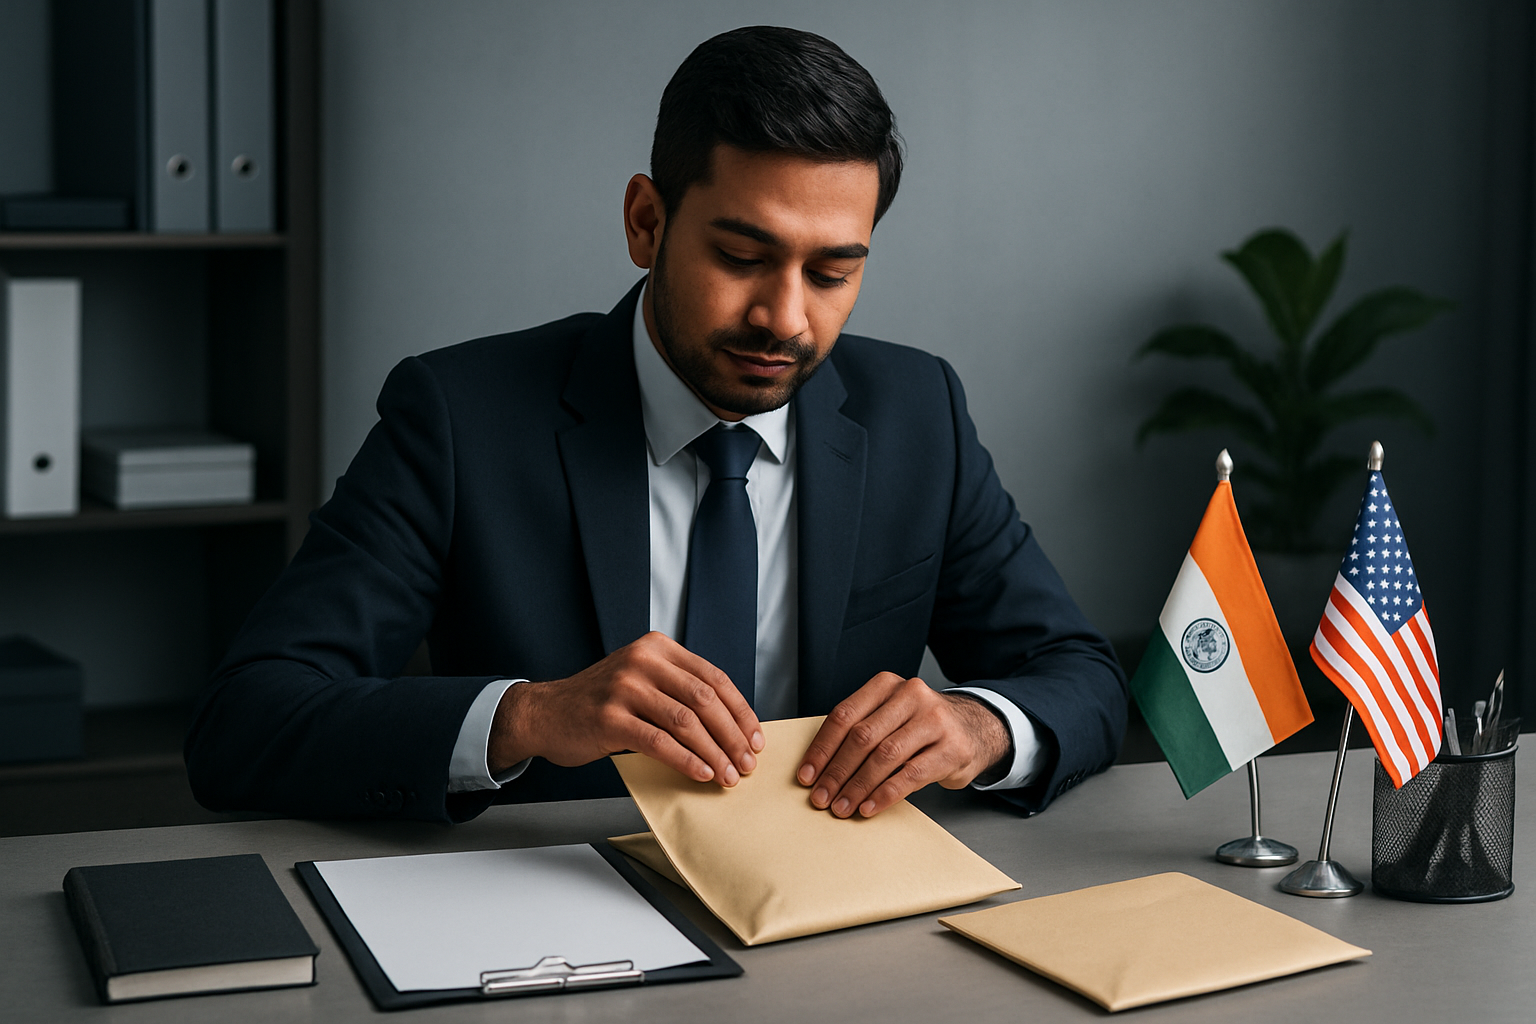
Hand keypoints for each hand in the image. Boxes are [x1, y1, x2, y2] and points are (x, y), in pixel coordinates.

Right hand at [487, 632, 762, 784]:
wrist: (545, 713)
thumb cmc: (599, 702)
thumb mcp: (641, 679)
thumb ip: (679, 689)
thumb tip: (731, 727)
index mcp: (657, 648)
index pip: (714, 679)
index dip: (741, 712)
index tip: (756, 739)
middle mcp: (642, 661)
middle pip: (705, 700)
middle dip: (733, 736)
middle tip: (747, 763)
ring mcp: (624, 688)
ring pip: (686, 722)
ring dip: (715, 753)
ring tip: (728, 775)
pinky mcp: (610, 718)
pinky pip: (659, 742)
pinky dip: (687, 760)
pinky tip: (701, 773)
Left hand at [796, 673, 1010, 817]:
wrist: (975, 729)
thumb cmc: (920, 726)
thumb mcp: (890, 714)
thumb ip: (861, 729)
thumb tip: (819, 768)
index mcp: (887, 685)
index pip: (844, 715)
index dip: (822, 749)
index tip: (807, 776)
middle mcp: (911, 696)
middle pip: (862, 737)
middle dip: (837, 772)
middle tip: (821, 798)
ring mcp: (934, 720)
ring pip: (885, 756)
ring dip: (858, 786)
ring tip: (842, 806)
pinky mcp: (951, 748)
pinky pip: (910, 775)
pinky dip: (885, 794)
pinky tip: (869, 807)